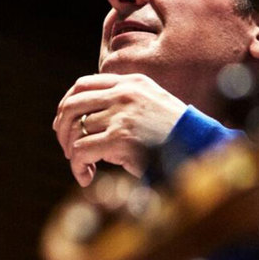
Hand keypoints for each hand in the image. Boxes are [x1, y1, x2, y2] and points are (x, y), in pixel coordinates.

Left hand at [53, 73, 186, 186]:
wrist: (196, 146)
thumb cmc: (174, 132)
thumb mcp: (151, 103)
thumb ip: (124, 102)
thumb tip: (85, 119)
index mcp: (130, 83)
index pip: (83, 84)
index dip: (67, 104)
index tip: (64, 122)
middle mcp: (123, 94)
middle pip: (72, 104)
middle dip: (62, 129)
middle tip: (67, 148)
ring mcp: (121, 115)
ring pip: (75, 130)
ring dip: (72, 152)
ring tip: (81, 165)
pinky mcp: (120, 138)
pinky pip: (82, 151)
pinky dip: (78, 166)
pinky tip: (86, 176)